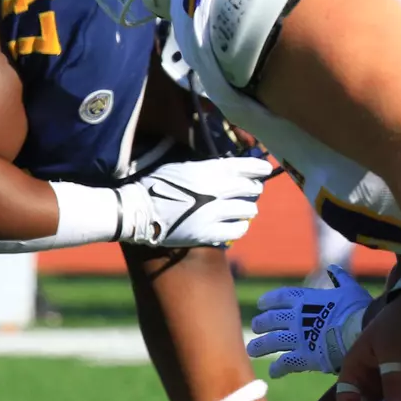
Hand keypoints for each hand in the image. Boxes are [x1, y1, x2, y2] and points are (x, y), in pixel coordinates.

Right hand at [120, 156, 273, 248]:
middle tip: (247, 192)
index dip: (260, 169)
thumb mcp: (182, 166)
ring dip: (246, 209)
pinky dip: (238, 227)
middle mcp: (216, 190)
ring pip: (248, 210)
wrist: (137, 211)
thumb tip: (229, 167)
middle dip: (252, 189)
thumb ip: (207, 167)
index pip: (248, 167)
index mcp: (210, 170)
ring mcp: (213, 213)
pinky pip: (237, 231)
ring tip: (238, 210)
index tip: (263, 171)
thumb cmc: (156, 185)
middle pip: (252, 189)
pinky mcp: (208, 233)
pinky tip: (232, 225)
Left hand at [248, 265, 372, 377]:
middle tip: (256, 327)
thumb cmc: (358, 308)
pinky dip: (278, 368)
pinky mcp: (305, 356)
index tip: (261, 304)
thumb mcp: (349, 289)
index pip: (280, 297)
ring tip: (252, 350)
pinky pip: (286, 363)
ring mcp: (298, 338)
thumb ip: (339, 279)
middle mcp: (296, 318)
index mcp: (306, 300)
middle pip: (270, 320)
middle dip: (261, 323)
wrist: (361, 331)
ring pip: (271, 342)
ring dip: (260, 346)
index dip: (269, 300)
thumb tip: (333, 268)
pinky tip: (274, 372)